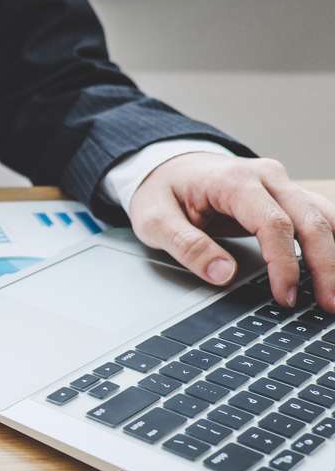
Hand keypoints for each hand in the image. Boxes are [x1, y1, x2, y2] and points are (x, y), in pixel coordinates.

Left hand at [129, 153, 334, 310]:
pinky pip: (321, 216)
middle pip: (312, 220)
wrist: (168, 166)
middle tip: (329, 303)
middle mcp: (266, 177)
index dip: (284, 264)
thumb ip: (187, 246)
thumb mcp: (154, 220)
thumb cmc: (161, 192)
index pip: (273, 224)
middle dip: (326, 264)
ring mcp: (282, 183)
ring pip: (325, 216)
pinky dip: (334, 241)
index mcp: (233, 181)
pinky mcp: (288, 194)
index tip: (285, 296)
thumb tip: (224, 275)